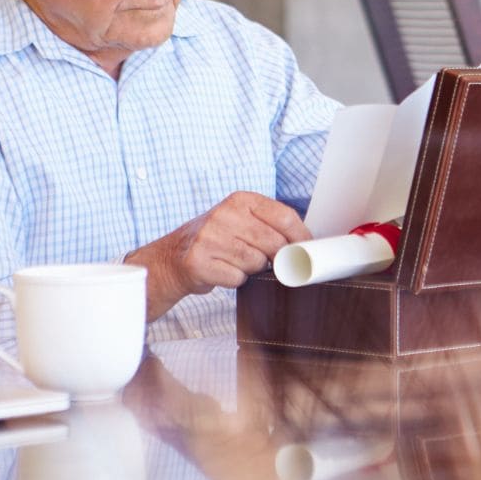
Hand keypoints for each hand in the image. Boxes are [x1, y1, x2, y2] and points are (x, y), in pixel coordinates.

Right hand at [126, 191, 310, 320]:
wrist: (173, 257)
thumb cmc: (217, 239)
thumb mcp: (242, 220)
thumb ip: (271, 225)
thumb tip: (306, 245)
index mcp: (240, 200)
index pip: (285, 217)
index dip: (301, 237)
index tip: (307, 250)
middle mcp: (223, 214)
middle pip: (274, 243)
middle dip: (276, 257)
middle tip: (266, 260)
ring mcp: (209, 237)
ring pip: (256, 262)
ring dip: (252, 269)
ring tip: (236, 262)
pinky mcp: (198, 262)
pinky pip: (237, 278)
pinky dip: (235, 280)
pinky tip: (223, 271)